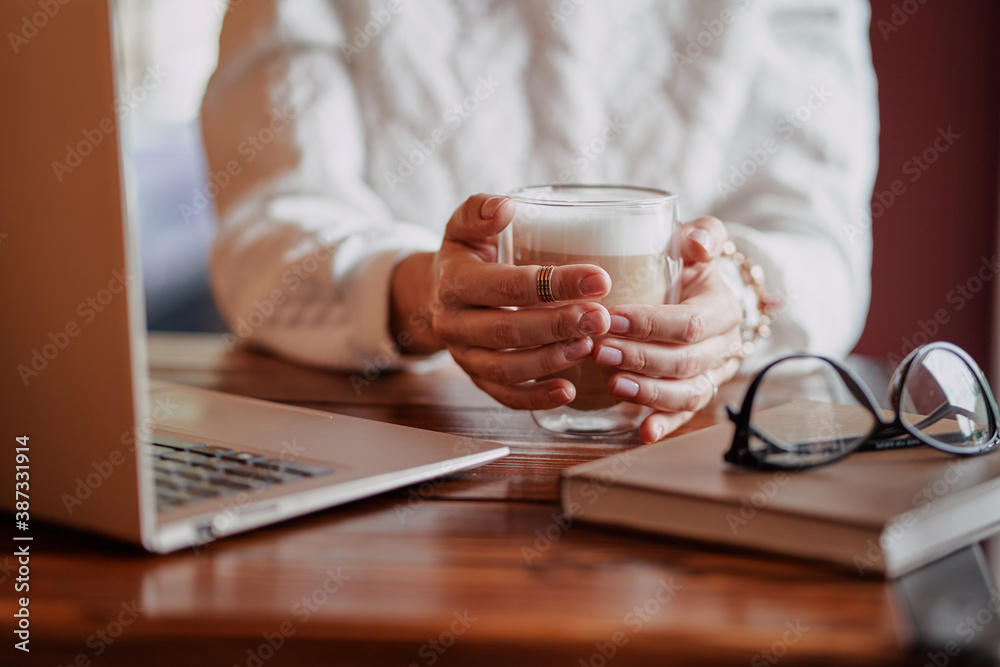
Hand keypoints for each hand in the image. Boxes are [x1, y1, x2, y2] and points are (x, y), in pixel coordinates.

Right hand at [390, 193, 612, 409]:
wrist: (437, 293)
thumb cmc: (466, 255)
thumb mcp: (463, 226)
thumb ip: (479, 211)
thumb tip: (505, 206)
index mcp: (454, 282)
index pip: (506, 285)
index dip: (553, 283)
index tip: (600, 278)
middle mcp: (454, 323)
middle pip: (507, 330)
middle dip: (558, 326)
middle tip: (602, 318)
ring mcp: (464, 355)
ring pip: (505, 368)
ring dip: (550, 361)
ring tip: (590, 347)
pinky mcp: (476, 378)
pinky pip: (504, 395)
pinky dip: (535, 398)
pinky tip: (568, 392)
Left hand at [592, 217, 743, 443]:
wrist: (697, 291)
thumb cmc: (686, 264)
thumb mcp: (694, 242)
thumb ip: (701, 233)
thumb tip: (699, 243)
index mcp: (721, 308)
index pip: (688, 323)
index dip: (651, 324)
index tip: (612, 320)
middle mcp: (722, 346)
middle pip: (684, 361)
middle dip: (641, 359)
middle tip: (601, 351)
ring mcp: (711, 374)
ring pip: (687, 392)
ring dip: (649, 393)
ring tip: (613, 385)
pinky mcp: (694, 393)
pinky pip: (684, 415)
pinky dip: (665, 425)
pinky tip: (643, 432)